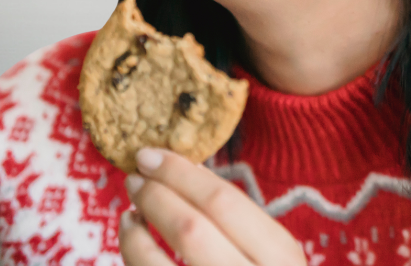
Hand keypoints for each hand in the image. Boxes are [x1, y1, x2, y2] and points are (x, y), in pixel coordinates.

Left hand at [119, 148, 305, 265]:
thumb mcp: (278, 261)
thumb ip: (245, 229)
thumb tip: (190, 174)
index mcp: (281, 259)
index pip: (225, 203)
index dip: (182, 174)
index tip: (153, 154)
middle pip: (191, 229)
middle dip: (155, 196)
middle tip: (133, 176)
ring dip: (135, 234)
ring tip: (129, 213)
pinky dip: (134, 261)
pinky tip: (133, 246)